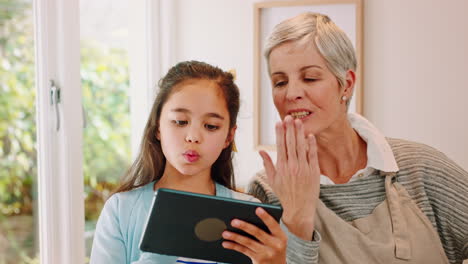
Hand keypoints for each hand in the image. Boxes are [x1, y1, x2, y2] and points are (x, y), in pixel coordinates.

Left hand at [221, 207, 286, 263]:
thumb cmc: (274, 247)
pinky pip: (244, 250)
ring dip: (235, 237)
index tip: (257, 209)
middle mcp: (275, 245)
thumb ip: (267, 229)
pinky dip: (234, 246)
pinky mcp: (258, 260)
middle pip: (257, 233)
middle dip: (244, 226)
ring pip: (248, 242)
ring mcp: (266, 253)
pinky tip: (226, 243)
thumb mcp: (276, 239)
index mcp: (281, 236)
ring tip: (225, 233)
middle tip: (233, 221)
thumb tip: (247, 217)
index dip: (266, 217)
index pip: (273, 225)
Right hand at [259, 116, 319, 239]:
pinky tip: (310, 136)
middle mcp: (292, 166)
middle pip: (291, 143)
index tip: (279, 122)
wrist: (299, 209)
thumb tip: (261, 151)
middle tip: (289, 117)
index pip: (280, 146)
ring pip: (301, 147)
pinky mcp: (314, 172)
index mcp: (281, 167)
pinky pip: (313, 155)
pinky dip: (311, 145)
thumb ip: (267, 164)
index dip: (280, 133)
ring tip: (298, 122)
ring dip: (300, 133)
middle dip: (289, 129)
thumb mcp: (273, 180)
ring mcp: (304, 168)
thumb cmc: (284, 194)